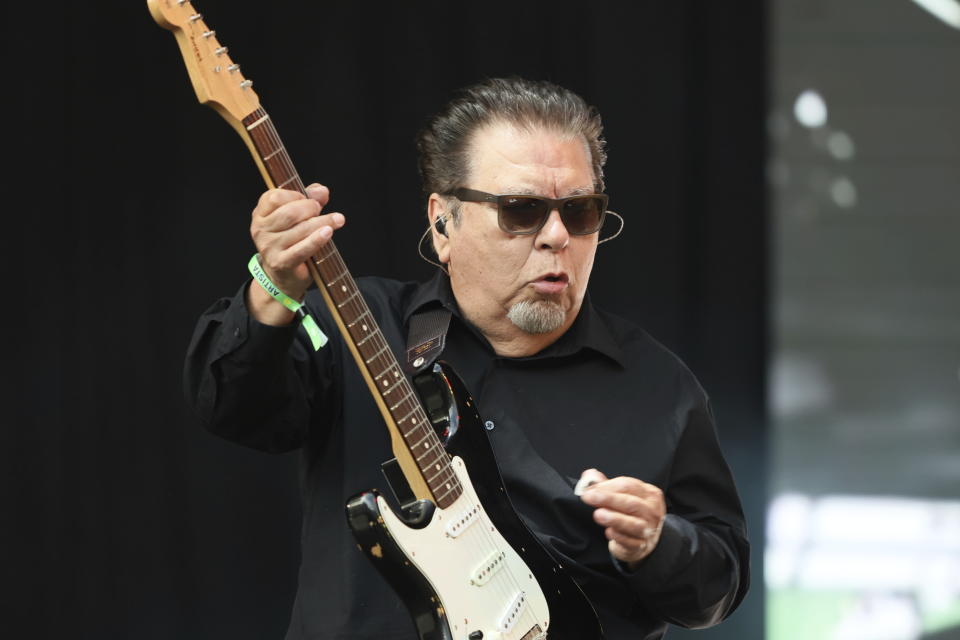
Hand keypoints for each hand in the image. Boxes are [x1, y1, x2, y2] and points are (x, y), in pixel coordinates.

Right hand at [248, 183, 343, 323]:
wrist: (283, 277)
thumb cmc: (291, 242)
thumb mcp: (297, 218)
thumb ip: (308, 200)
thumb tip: (322, 191)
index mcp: (260, 215)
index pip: (274, 197)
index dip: (295, 195)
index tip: (309, 200)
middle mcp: (260, 230)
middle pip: (289, 213)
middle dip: (311, 208)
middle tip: (321, 212)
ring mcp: (269, 247)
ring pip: (300, 229)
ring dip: (322, 222)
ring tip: (337, 220)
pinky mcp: (281, 263)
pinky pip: (302, 249)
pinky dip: (317, 240)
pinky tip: (328, 232)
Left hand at [578, 468, 665, 567]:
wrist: (642, 539)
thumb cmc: (631, 513)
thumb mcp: (623, 496)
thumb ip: (606, 485)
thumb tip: (589, 476)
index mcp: (649, 494)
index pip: (629, 486)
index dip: (607, 486)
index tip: (589, 489)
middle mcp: (652, 512)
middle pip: (631, 503)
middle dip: (608, 499)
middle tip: (588, 497)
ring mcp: (649, 530)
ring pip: (633, 524)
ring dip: (614, 519)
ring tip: (598, 514)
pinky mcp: (641, 546)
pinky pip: (630, 542)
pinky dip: (619, 536)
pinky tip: (608, 531)